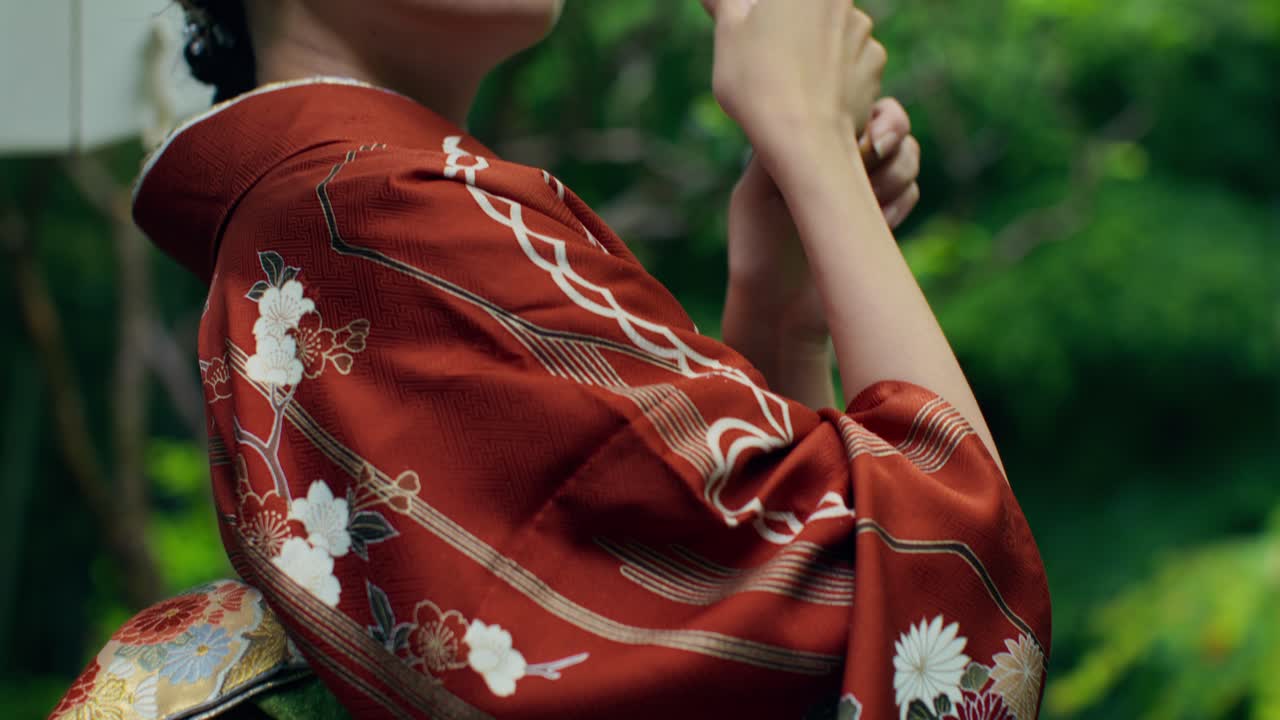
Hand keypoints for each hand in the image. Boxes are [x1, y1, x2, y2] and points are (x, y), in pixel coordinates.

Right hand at [705, 0, 885, 164]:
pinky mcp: (875, 67)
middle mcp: (843, 0)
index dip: (764, 16)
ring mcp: (864, 33)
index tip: (753, 32)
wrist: (804, 139)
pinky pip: (851, 62)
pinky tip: (811, 94)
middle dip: (789, 27)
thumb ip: (725, 4)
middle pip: (809, 9)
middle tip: (764, 56)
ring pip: (831, 34)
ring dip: (813, 48)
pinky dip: (834, 73)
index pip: (781, 1)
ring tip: (787, 81)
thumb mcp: (728, 35)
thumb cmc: (757, 81)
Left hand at [725, 98, 921, 344]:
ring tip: (871, 203)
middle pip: (889, 120)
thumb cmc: (755, 250)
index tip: (864, 132)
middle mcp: (837, 159)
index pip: (847, 105)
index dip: (866, 110)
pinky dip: (901, 202)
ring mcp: (863, 187)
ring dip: (897, 172)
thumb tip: (808, 112)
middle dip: (894, 131)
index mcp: (804, 144)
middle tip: (878, 152)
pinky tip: (879, 224)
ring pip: (907, 155)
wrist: (778, 308)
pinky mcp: (881, 217)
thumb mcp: (755, 195)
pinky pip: (912, 192)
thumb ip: (782, 152)